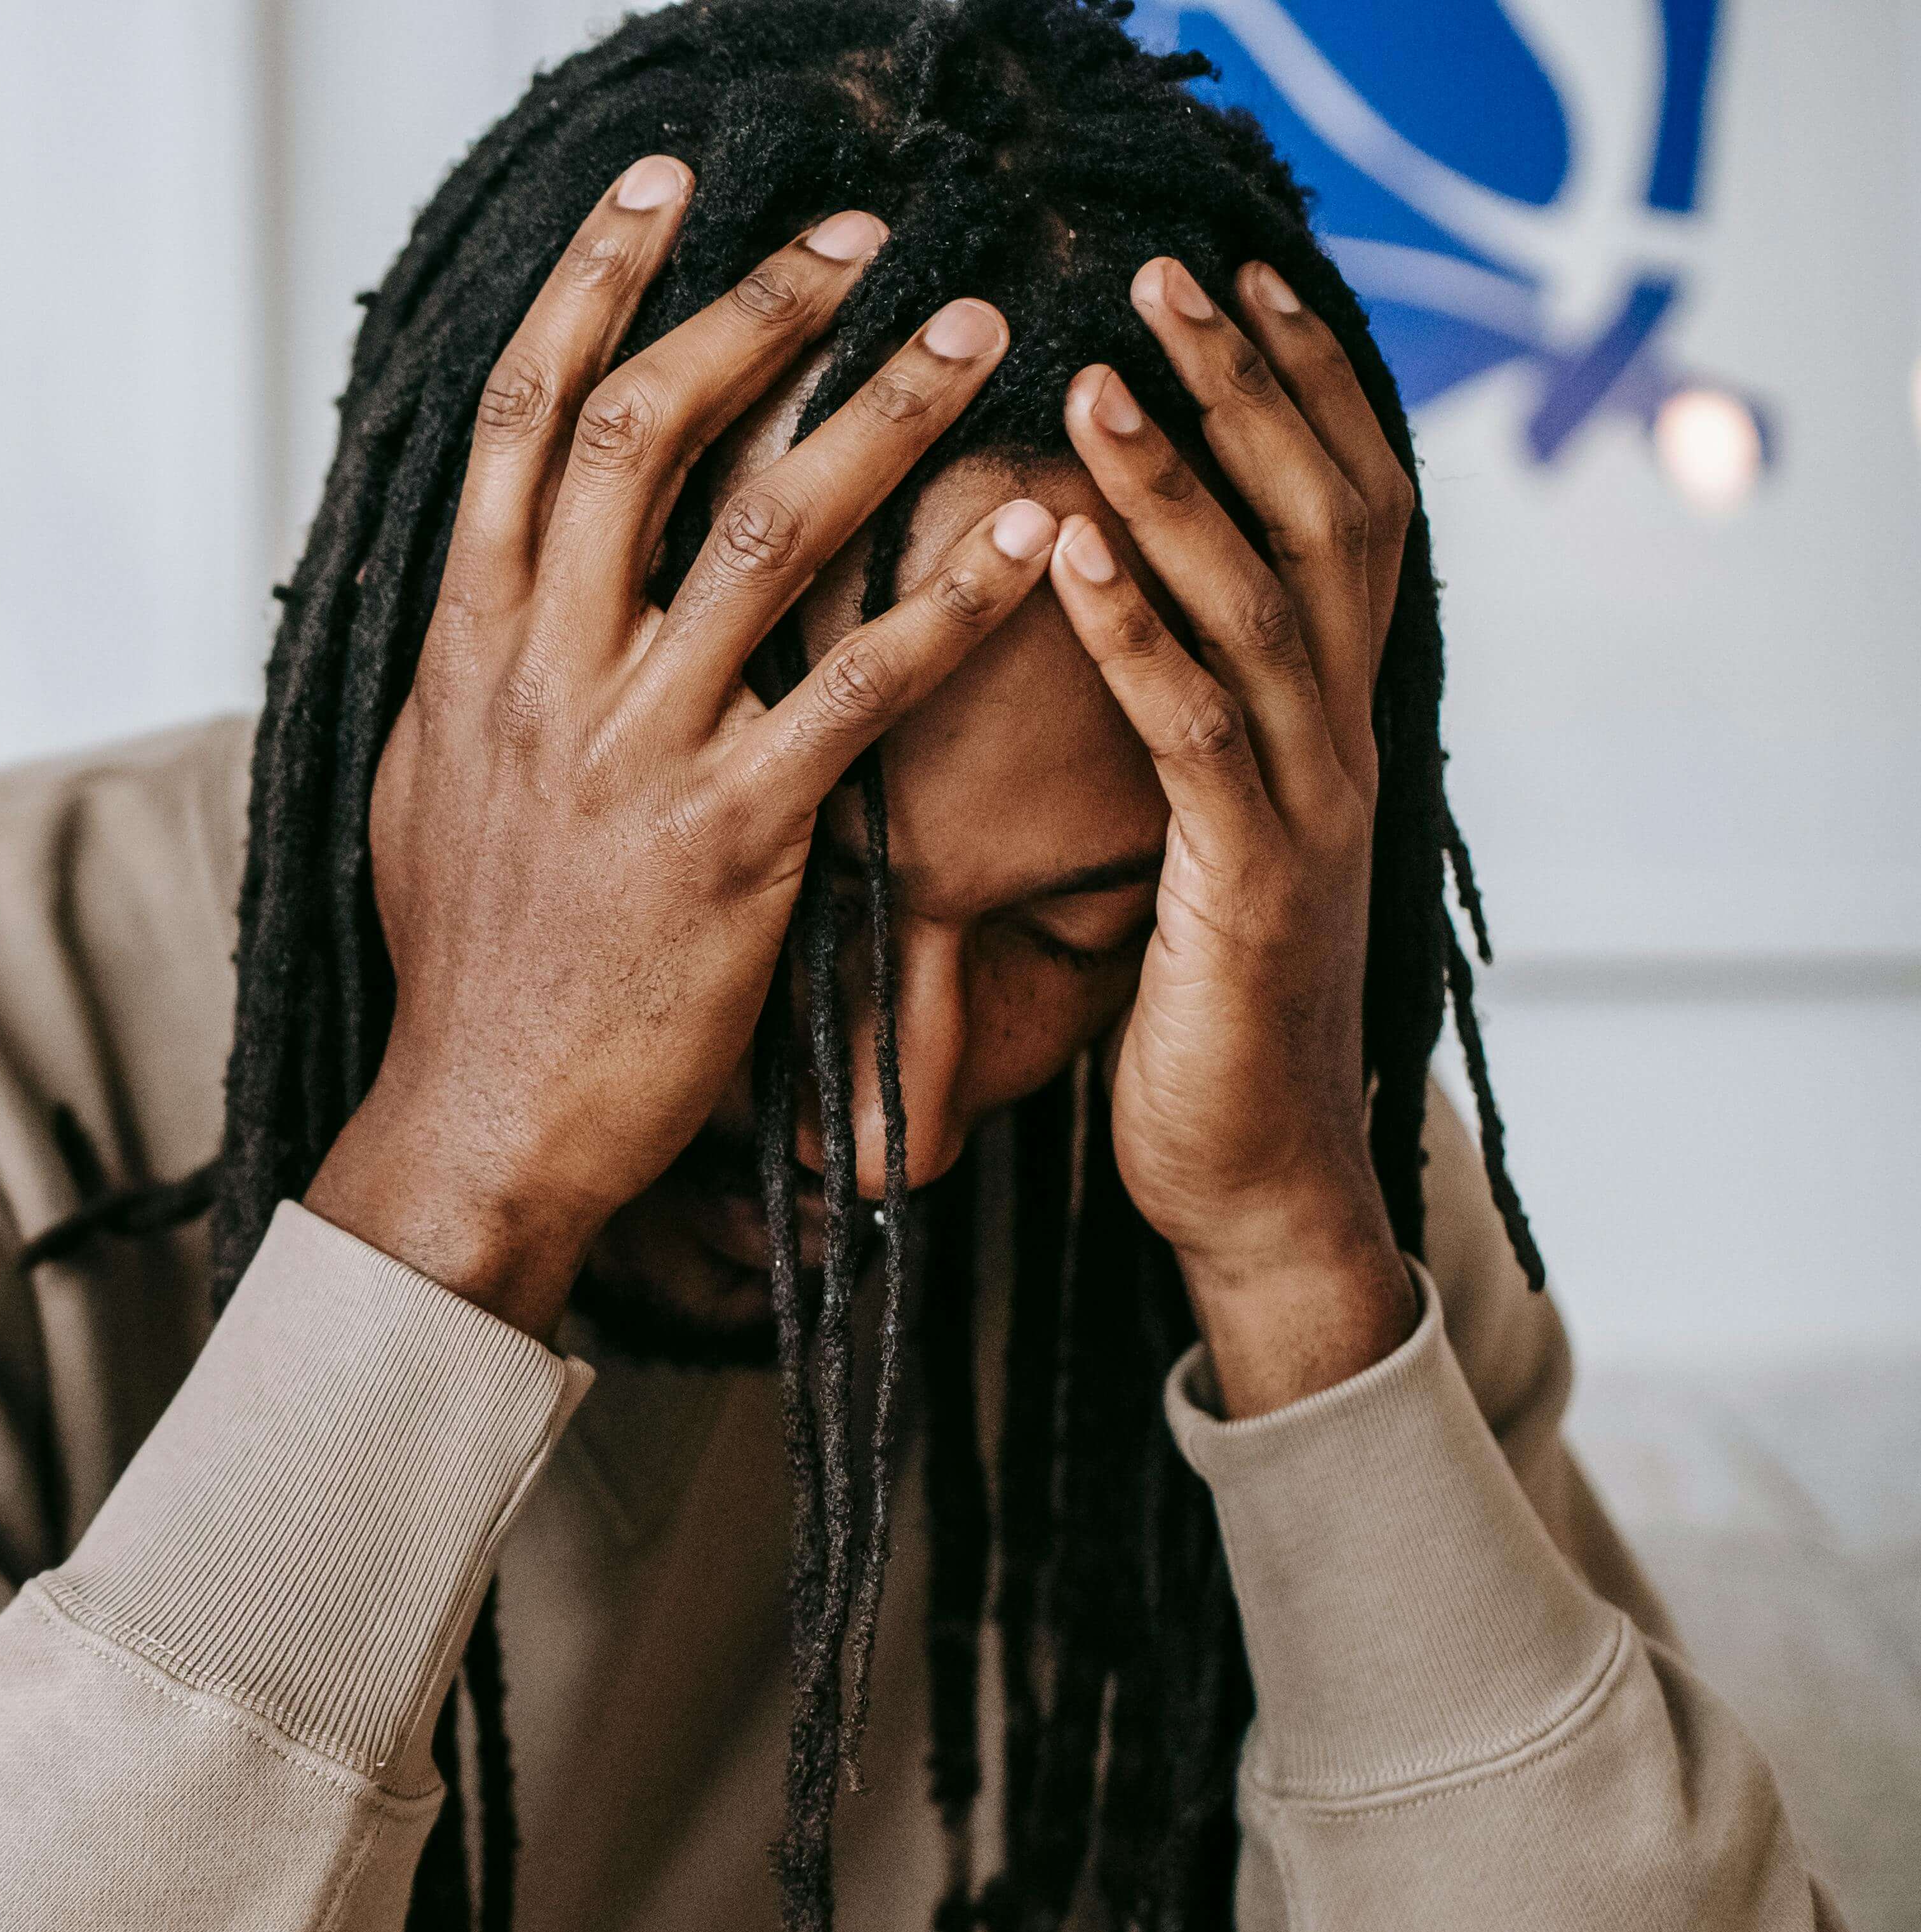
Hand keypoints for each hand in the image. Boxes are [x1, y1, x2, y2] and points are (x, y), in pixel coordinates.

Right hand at [303, 164, 1066, 1338]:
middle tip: (864, 236)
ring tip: (976, 329)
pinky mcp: (731, 841)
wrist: (480, 1120)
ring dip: (882, 412)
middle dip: (752, 311)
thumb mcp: (428, 789)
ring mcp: (634, 751)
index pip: (521, 420)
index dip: (592, 286)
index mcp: (468, 646)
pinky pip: (860, 692)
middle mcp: (541, 673)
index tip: (662, 192)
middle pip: (640, 435)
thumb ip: (470, 670)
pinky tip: (1037, 531)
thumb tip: (485, 581)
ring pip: (765, 534)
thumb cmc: (468, 964)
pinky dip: (953, 599)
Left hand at [1050, 258, 1424, 1414]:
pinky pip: (1192, 734)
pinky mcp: (1243, 888)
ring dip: (1177, 485)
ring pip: (1258, 604)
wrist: (1251, 1182)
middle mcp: (1336, 741)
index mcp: (1327, 722)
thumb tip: (1118, 635)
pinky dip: (1133, 635)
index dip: (1298, 391)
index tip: (1233, 284)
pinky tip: (1069, 555)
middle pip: (1318, 516)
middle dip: (1243, 391)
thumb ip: (1184, 741)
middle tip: (1170, 274)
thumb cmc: (1197, 1016)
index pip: (1338, 511)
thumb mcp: (1195, 849)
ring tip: (1102, 380)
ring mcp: (1303, 811)